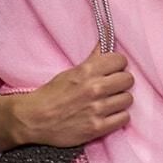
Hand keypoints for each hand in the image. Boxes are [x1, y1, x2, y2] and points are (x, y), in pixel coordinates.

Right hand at [0, 43, 133, 150]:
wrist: (34, 119)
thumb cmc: (52, 94)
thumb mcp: (72, 71)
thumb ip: (94, 57)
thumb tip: (109, 34)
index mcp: (87, 71)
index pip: (121, 60)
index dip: (117, 65)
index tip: (111, 71)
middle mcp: (94, 88)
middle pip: (128, 79)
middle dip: (121, 82)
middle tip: (111, 87)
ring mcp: (97, 109)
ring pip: (128, 99)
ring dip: (120, 100)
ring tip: (108, 102)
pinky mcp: (97, 128)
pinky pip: (124, 118)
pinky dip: (118, 116)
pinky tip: (108, 114)